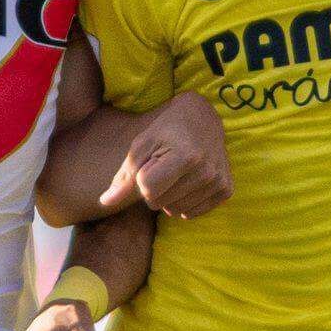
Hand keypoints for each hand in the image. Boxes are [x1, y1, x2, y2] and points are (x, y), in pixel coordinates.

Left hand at [97, 91, 228, 219]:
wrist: (203, 118)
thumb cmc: (166, 130)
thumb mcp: (141, 146)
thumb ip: (123, 177)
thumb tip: (104, 203)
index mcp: (185, 156)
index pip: (147, 190)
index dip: (141, 179)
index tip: (150, 163)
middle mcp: (206, 171)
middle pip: (160, 203)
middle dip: (154, 190)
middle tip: (164, 167)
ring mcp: (218, 182)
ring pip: (175, 211)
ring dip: (169, 197)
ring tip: (176, 174)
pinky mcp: (226, 190)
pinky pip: (193, 213)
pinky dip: (185, 202)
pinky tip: (188, 182)